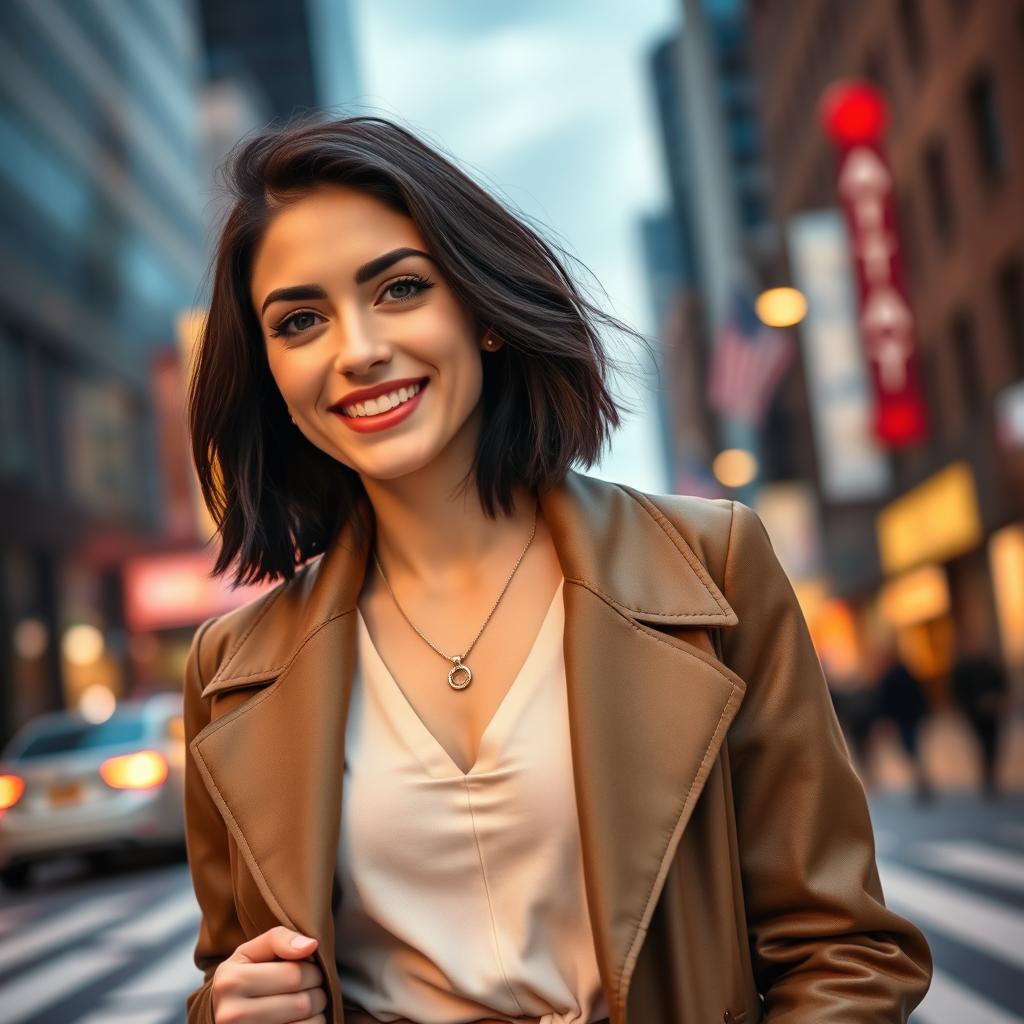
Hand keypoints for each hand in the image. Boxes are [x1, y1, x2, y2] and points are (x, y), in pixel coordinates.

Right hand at [211, 925, 327, 1022]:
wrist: (224, 1018)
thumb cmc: (243, 980)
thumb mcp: (251, 953)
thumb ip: (279, 939)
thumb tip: (311, 945)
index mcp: (231, 981)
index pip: (294, 975)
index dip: (312, 971)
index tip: (308, 970)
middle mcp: (232, 1014)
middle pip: (302, 1003)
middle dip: (316, 992)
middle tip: (311, 988)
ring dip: (316, 1013)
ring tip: (305, 1005)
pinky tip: (299, 1020)